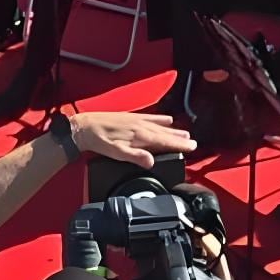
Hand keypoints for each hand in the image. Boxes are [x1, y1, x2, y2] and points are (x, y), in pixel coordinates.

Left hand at [67, 108, 196, 166]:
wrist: (86, 127)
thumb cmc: (100, 142)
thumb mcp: (117, 153)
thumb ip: (135, 156)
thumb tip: (152, 161)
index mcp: (140, 136)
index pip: (164, 142)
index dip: (179, 145)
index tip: (192, 147)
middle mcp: (141, 126)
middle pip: (165, 134)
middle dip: (180, 138)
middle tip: (193, 142)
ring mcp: (137, 121)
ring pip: (160, 126)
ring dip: (173, 130)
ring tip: (185, 133)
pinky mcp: (132, 118)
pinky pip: (151, 118)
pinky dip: (161, 120)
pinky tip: (166, 120)